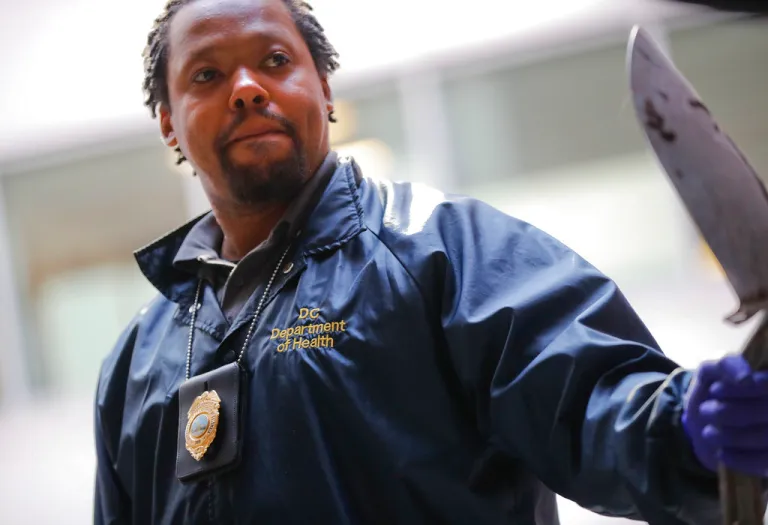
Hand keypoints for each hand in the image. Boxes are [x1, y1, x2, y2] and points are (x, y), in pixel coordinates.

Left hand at [682, 354, 767, 476]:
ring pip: (765, 437)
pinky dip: (741, 459)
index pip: (766, 386)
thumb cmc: (713, 392)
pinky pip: (766, 462)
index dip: (742, 390)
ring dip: (731, 436)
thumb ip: (727, 365)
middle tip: (705, 411)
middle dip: (729, 413)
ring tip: (709, 433)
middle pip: (765, 411)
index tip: (714, 390)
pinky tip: (722, 454)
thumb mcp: (713, 372)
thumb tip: (746, 378)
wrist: (705, 426)